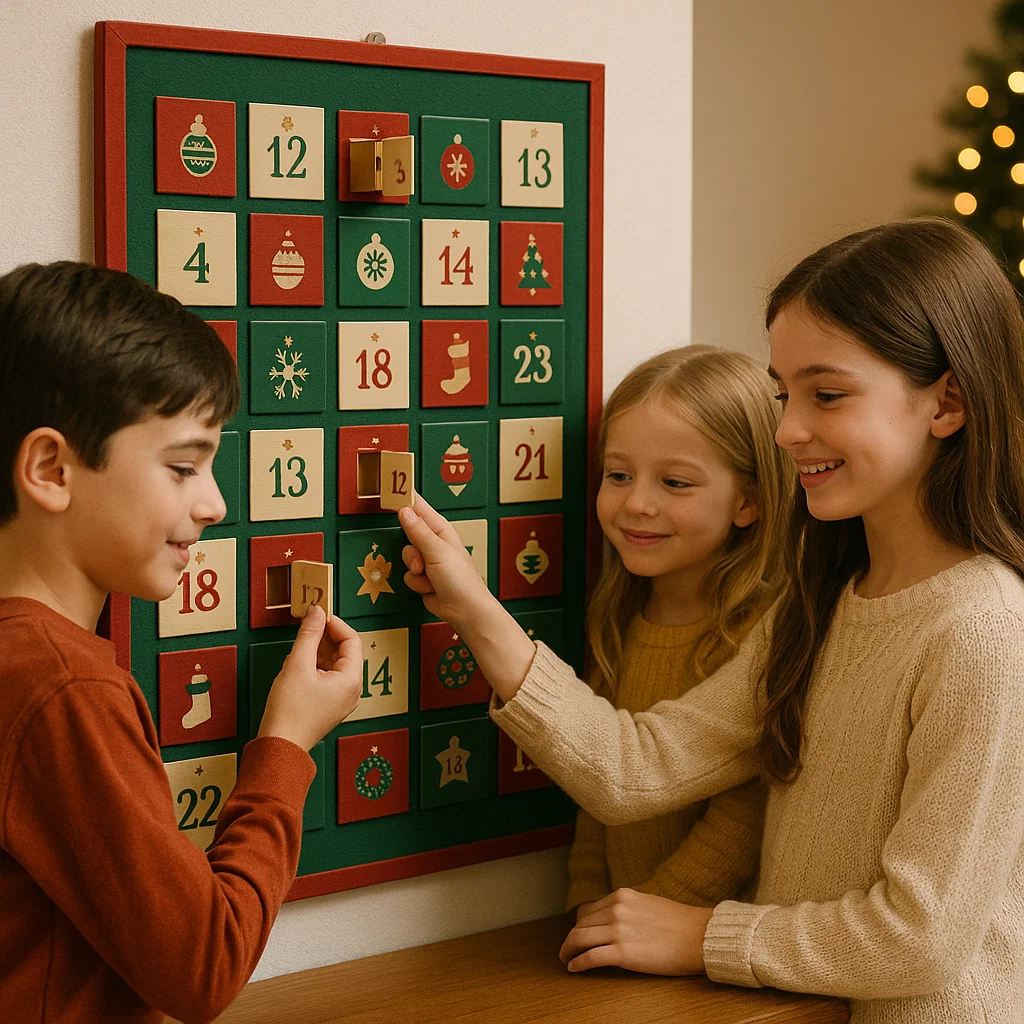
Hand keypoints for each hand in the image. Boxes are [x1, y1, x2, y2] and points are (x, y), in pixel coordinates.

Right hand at [258, 605, 363, 750]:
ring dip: (317, 650)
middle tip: (307, 624)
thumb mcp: (297, 664)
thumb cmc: (289, 711)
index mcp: (351, 680)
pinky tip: (297, 664)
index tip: (317, 613)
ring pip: (334, 664)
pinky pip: (327, 677)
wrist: (278, 746)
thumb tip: (316, 611)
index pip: (351, 640)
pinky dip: (314, 665)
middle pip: (344, 651)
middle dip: (325, 636)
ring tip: (299, 646)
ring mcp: (341, 699)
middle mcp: (352, 690)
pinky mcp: (329, 705)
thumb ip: (309, 634)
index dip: (334, 623)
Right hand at [397, 494, 536, 700]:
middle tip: (422, 561)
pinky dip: (417, 584)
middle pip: (408, 535)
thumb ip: (418, 531)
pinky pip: (408, 575)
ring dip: (415, 570)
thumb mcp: (437, 552)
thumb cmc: (460, 579)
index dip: (405, 498)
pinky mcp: (423, 578)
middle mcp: (434, 543)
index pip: (420, 508)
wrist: (464, 610)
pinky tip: (430, 588)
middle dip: (412, 551)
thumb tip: (404, 510)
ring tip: (429, 577)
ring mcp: (428, 561)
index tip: (391, 487)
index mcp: (441, 530)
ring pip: (406, 557)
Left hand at [559, 888, 713, 974]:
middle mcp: (616, 909)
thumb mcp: (647, 903)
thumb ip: (627, 908)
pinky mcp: (622, 953)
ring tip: (566, 959)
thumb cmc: (679, 923)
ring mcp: (618, 930)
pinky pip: (590, 957)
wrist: (699, 937)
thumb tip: (612, 919)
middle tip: (568, 949)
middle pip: (581, 924)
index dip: (580, 924)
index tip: (578, 934)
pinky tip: (574, 968)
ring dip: (568, 950)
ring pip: (579, 939)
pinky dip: (578, 963)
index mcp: (622, 896)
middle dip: (571, 938)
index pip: (588, 910)